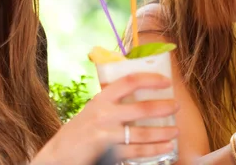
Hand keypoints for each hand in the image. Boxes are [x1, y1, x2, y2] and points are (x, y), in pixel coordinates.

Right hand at [33, 73, 178, 164]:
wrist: (58, 155)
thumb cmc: (80, 131)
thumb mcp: (93, 110)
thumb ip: (112, 102)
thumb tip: (142, 94)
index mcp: (101, 99)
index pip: (129, 81)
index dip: (150, 79)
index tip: (166, 81)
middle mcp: (104, 114)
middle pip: (141, 108)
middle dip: (163, 107)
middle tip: (176, 106)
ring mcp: (106, 134)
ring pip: (142, 133)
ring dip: (163, 132)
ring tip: (175, 131)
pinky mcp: (108, 153)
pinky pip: (137, 152)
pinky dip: (154, 150)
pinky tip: (166, 147)